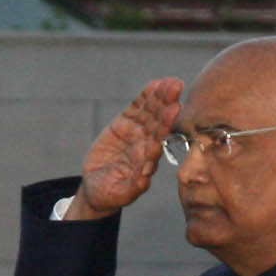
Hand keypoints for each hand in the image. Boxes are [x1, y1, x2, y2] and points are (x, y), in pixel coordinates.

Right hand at [68, 78, 183, 219]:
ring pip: (150, 112)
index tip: (175, 109)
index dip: (166, 124)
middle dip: (167, 103)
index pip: (159, 140)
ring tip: (170, 81)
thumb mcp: (119, 193)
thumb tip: (144, 180)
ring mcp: (136, 133)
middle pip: (158, 121)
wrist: (98, 187)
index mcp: (148, 161)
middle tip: (177, 87)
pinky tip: (155, 84)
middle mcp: (145, 144)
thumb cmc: (110, 194)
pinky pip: (136, 109)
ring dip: (160, 96)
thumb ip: (132, 187)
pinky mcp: (124, 125)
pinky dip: (144, 97)